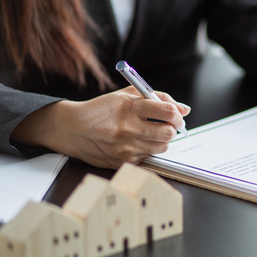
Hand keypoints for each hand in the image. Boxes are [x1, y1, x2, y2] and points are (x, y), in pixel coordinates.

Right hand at [11, 86, 190, 168]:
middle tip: (166, 125)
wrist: (72, 129)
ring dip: (161, 140)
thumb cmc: (101, 110)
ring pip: (161, 147)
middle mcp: (127, 128)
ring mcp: (124, 147)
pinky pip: (148, 156)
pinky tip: (135, 142)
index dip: (177, 114)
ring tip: (148, 133)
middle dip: (171, 128)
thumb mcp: (126, 95)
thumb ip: (157, 97)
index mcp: (129, 106)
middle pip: (168, 132)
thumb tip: (184, 109)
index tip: (176, 115)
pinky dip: (147, 149)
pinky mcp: (122, 161)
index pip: (167, 112)